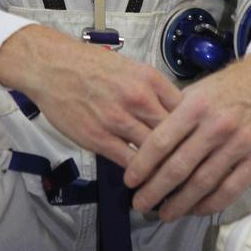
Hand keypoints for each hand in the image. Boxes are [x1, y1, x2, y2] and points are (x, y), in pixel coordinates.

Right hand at [0, 24, 182, 166]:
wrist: (52, 67)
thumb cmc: (89, 66)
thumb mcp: (130, 68)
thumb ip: (153, 91)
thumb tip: (175, 112)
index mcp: (150, 79)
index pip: (186, 111)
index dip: (195, 131)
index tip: (198, 145)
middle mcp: (138, 98)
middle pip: (176, 134)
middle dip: (185, 154)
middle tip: (193, 171)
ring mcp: (119, 119)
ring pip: (155, 152)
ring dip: (165, 170)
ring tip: (175, 185)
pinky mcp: (99, 137)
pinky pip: (129, 162)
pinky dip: (140, 175)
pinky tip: (146, 182)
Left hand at [123, 49, 250, 220]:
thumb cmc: (232, 86)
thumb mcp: (199, 90)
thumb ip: (176, 115)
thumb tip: (147, 143)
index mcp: (196, 105)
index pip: (161, 141)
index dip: (142, 165)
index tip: (130, 181)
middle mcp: (217, 125)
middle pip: (178, 167)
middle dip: (155, 190)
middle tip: (140, 204)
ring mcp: (240, 143)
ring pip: (202, 183)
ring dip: (180, 203)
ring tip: (165, 213)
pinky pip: (230, 190)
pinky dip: (210, 204)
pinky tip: (195, 210)